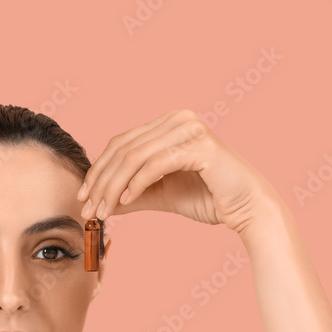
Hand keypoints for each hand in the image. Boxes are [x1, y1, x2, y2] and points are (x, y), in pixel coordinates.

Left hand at [77, 109, 281, 234]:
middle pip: (123, 149)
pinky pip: (156, 164)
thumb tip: (98, 201)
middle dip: (101, 182)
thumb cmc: (208, 198)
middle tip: (88, 208)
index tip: (83, 196)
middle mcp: (178, 119)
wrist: (248, 208)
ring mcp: (190, 129)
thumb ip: (131, 193)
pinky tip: (126, 203)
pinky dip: (137, 184)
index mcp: (168, 124)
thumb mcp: (160, 194)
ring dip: (113, 187)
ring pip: (135, 157)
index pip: (121, 144)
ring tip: (103, 211)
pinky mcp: (201, 146)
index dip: (98, 170)